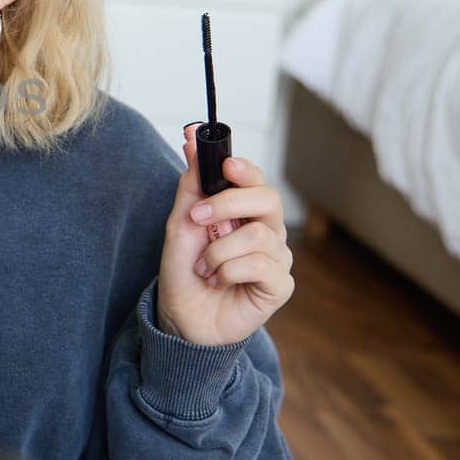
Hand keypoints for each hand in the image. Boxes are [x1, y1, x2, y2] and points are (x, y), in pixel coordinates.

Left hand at [156, 123, 295, 345]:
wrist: (182, 318)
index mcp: (245, 212)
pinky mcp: (279, 285)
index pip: (256, 179)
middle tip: (197, 218)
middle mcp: (267, 230)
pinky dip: (229, 271)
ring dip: (219, 250)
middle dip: (228, 204)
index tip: (222, 165)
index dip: (243, 169)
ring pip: (257, 235)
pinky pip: (260, 265)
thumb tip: (192, 141)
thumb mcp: (180, 225)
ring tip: (204, 266)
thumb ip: (191, 186)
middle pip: (268, 199)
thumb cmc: (185, 272)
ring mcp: (276, 258)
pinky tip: (219, 282)